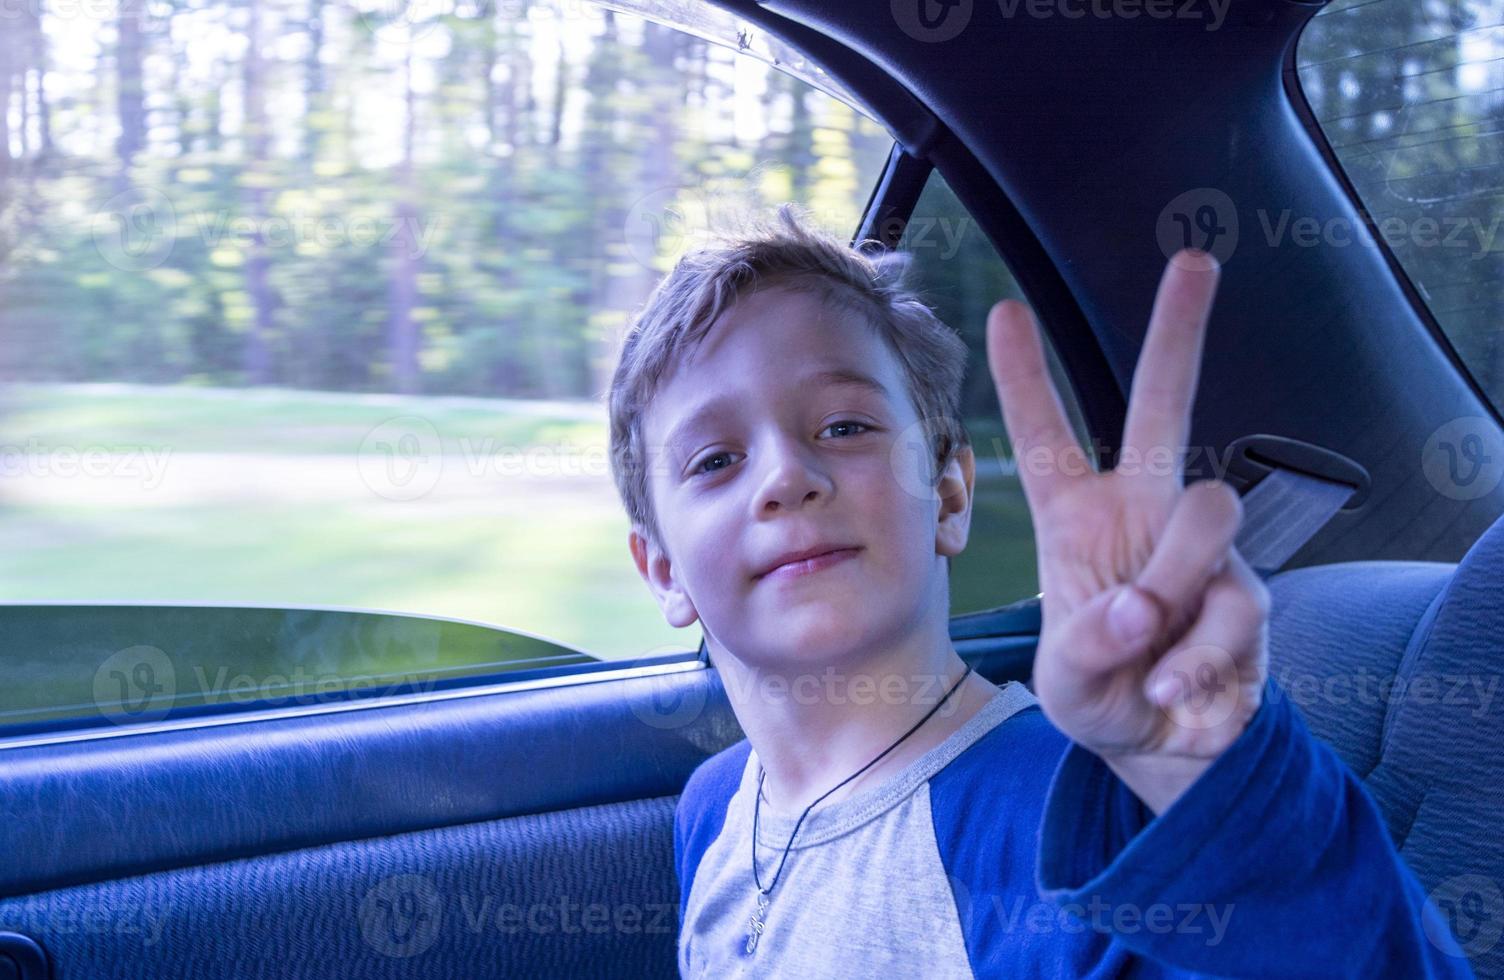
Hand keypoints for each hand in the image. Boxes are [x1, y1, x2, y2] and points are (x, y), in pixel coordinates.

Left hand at [985, 250, 1269, 815]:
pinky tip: (1175, 690)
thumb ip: (1088, 646)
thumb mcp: (1066, 681)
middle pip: (1164, 406)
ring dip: (1174, 581)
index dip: (1026, 378)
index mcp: (1077, 519)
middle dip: (1178, 333)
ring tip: (1148, 648)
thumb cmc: (1101, 693)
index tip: (1007, 310)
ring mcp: (1203, 548)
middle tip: (1193, 259)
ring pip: (1208, 513)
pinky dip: (1197, 659)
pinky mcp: (1250, 593)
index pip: (1047, 437)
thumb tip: (1141, 609)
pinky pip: (1234, 606)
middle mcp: (1143, 513)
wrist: (1164, 748)